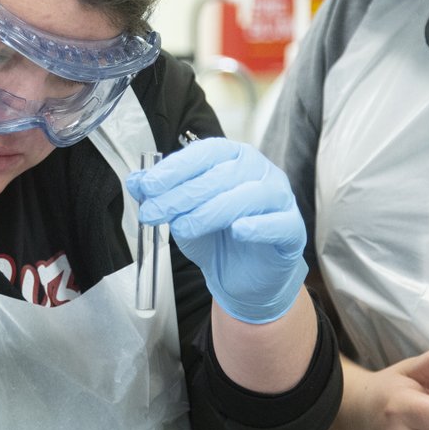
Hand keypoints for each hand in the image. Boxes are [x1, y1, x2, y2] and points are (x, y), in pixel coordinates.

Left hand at [125, 137, 307, 322]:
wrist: (242, 277)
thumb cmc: (215, 237)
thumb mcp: (181, 214)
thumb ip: (160, 196)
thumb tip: (136, 181)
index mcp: (234, 158)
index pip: (206, 152)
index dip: (176, 167)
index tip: (148, 187)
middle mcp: (260, 171)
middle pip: (223, 174)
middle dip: (183, 194)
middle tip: (154, 213)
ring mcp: (281, 198)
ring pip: (250, 195)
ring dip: (211, 210)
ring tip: (182, 228)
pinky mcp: (293, 229)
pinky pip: (279, 223)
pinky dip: (258, 225)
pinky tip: (238, 230)